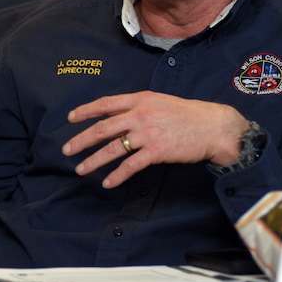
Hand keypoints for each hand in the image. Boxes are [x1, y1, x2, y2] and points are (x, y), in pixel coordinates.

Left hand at [62, 91, 249, 188]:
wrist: (214, 127)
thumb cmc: (190, 115)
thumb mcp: (161, 102)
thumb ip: (140, 107)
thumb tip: (120, 118)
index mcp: (141, 99)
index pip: (106, 103)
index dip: (86, 110)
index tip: (71, 118)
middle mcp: (141, 114)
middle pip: (103, 128)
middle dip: (81, 139)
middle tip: (67, 149)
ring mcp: (148, 133)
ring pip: (112, 148)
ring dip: (93, 160)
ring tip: (80, 169)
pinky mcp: (156, 151)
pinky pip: (130, 165)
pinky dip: (117, 175)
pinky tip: (108, 182)